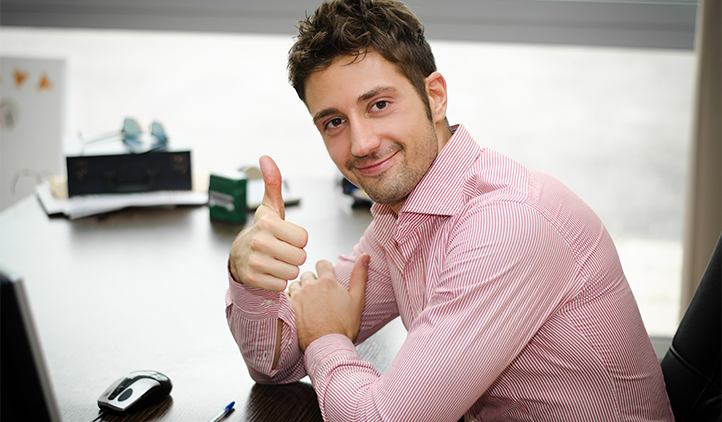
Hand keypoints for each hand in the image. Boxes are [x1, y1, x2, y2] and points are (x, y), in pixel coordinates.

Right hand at [229, 156, 308, 290]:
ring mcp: (254, 261)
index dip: (299, 240)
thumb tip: (265, 157)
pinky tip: (269, 272)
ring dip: (287, 269)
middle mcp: (259, 241)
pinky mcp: (252, 278)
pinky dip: (278, 281)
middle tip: (282, 251)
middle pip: (300, 256)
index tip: (288, 238)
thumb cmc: (263, 230)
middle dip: (295, 256)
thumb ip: (273, 183)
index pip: (303, 238)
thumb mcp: (270, 207)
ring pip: (291, 272)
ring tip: (276, 261)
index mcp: (268, 223)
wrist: (238, 255)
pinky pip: (281, 285)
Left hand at [288, 254, 368, 350]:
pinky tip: (295, 309)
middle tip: (318, 295)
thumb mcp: (357, 300)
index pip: (321, 263)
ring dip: (300, 291)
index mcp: (327, 282)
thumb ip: (360, 275)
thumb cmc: (344, 326)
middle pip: (307, 274)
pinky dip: (288, 300)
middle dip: (312, 282)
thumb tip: (365, 256)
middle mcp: (310, 286)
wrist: (328, 346)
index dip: (324, 269)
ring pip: (295, 285)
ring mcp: (297, 297)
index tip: (326, 277)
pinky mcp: (288, 308)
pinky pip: (284, 297)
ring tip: (307, 303)